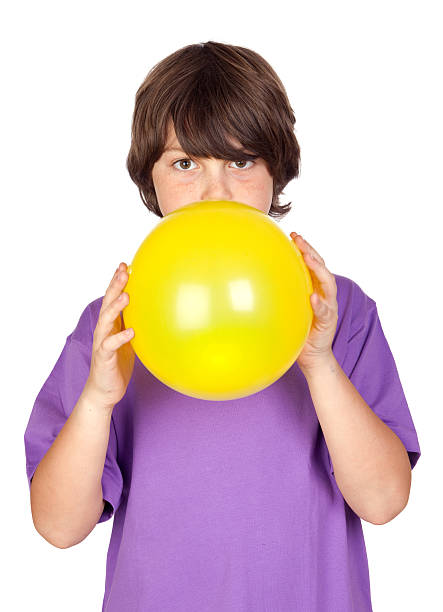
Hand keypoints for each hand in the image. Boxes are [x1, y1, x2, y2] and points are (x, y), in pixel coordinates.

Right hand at [83, 262, 134, 410]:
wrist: (104, 389)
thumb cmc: (117, 364)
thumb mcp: (128, 341)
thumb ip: (135, 325)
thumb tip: (154, 313)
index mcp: (110, 324)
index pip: (112, 297)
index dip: (116, 281)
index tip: (125, 265)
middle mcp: (104, 329)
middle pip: (108, 303)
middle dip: (115, 286)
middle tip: (123, 271)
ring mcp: (102, 342)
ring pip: (106, 320)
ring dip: (116, 307)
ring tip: (126, 295)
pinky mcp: (105, 357)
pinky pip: (111, 345)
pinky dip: (121, 337)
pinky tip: (131, 331)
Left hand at [290, 233, 337, 372]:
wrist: (312, 357)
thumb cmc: (298, 330)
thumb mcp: (288, 309)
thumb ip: (281, 295)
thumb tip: (256, 282)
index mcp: (315, 289)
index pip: (312, 264)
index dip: (305, 248)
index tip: (292, 234)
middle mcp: (325, 295)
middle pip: (322, 267)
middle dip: (311, 251)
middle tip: (298, 239)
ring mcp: (328, 307)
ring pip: (328, 284)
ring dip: (318, 269)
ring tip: (308, 258)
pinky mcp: (328, 322)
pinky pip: (324, 312)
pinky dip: (320, 304)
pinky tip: (313, 298)